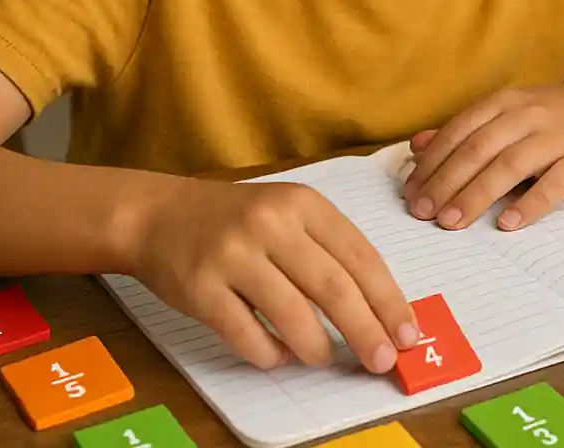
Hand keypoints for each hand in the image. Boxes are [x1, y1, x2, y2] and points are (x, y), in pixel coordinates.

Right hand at [128, 177, 419, 370]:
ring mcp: (233, 254)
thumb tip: (378, 310)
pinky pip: (246, 334)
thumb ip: (327, 251)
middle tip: (383, 360)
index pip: (361, 256)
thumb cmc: (235, 220)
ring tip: (325, 357)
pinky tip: (278, 356)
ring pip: (293, 314)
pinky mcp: (200, 287)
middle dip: (367, 331)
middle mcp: (271, 223)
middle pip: (335, 288)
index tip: (407, 332)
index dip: (389, 300)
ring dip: (317, 347)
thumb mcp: (287, 213)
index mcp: (303, 203)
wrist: (157, 215)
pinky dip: (269, 354)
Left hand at [401, 83, 563, 231]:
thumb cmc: (560, 114)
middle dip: (445, 183)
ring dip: (475, 195)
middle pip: (477, 150)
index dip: (431, 164)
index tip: (409, 194)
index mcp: (506, 103)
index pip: (458, 132)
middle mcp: (528, 116)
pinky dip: (528, 205)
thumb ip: (466, 128)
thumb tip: (417, 147)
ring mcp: (557, 137)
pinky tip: (506, 224)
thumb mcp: (512, 110)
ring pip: (509, 166)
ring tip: (451, 223)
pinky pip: (553, 184)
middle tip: (421, 214)